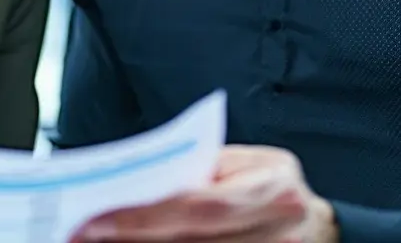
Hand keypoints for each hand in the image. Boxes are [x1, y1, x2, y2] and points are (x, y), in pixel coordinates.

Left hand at [71, 145, 337, 241]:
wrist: (316, 223)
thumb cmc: (267, 183)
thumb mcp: (241, 164)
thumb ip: (198, 171)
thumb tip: (134, 183)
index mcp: (275, 185)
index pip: (200, 205)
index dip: (145, 215)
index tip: (95, 218)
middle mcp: (280, 227)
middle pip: (193, 241)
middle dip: (133, 238)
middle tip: (83, 234)